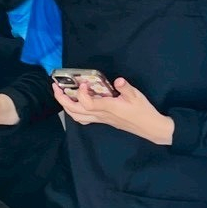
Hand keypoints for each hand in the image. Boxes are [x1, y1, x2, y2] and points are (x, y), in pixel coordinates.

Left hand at [53, 78, 173, 144]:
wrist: (150, 127)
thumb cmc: (143, 111)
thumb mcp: (137, 96)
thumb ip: (126, 88)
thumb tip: (118, 80)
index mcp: (108, 108)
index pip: (86, 103)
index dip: (81, 93)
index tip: (83, 83)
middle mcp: (101, 115)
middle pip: (75, 111)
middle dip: (62, 99)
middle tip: (56, 87)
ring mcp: (100, 119)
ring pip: (77, 116)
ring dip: (66, 106)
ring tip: (61, 95)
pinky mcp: (103, 121)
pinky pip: (83, 119)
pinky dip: (74, 112)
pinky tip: (75, 104)